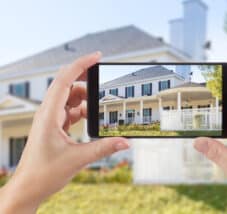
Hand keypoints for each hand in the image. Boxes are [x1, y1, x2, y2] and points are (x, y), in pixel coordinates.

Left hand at [0, 53, 128, 213]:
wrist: (29, 187)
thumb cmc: (43, 173)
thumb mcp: (78, 159)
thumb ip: (104, 148)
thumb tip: (125, 142)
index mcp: (49, 114)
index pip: (65, 80)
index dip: (82, 65)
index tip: (97, 57)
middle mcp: (48, 112)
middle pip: (68, 85)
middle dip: (86, 79)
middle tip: (104, 80)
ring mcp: (51, 118)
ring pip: (70, 98)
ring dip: (86, 99)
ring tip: (101, 106)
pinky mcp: (54, 126)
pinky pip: (70, 110)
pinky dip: (82, 110)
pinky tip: (92, 118)